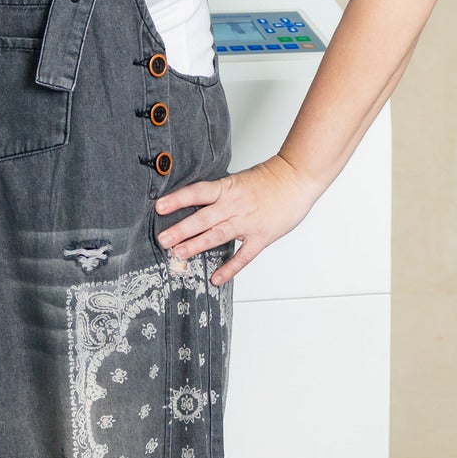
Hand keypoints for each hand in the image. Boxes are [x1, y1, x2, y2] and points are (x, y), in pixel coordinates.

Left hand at [154, 153, 320, 284]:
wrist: (296, 178)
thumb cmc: (269, 178)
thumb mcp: (238, 180)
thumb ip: (220, 193)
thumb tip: (196, 202)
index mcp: (227, 189)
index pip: (197, 193)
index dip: (177, 200)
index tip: (159, 207)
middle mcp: (234, 206)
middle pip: (203, 218)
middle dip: (181, 229)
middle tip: (163, 239)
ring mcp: (247, 222)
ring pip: (218, 236)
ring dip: (197, 245)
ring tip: (179, 254)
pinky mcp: (261, 237)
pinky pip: (243, 256)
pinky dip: (229, 268)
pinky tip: (216, 278)